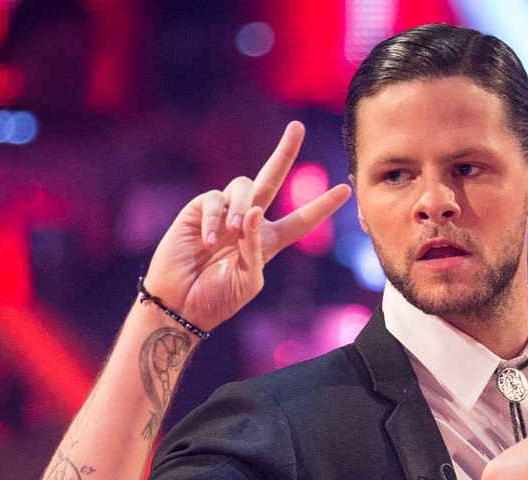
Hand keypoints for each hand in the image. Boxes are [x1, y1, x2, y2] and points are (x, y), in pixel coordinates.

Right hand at [142, 121, 351, 331]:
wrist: (181, 303)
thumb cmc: (217, 298)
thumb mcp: (249, 280)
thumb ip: (258, 248)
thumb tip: (256, 212)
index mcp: (268, 241)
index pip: (300, 220)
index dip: (321, 206)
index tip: (346, 190)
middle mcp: (249, 221)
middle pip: (271, 179)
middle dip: (285, 152)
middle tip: (297, 127)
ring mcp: (224, 212)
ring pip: (244, 186)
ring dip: (243, 206)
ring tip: (234, 233)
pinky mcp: (198, 209)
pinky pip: (214, 199)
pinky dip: (214, 219)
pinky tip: (209, 241)